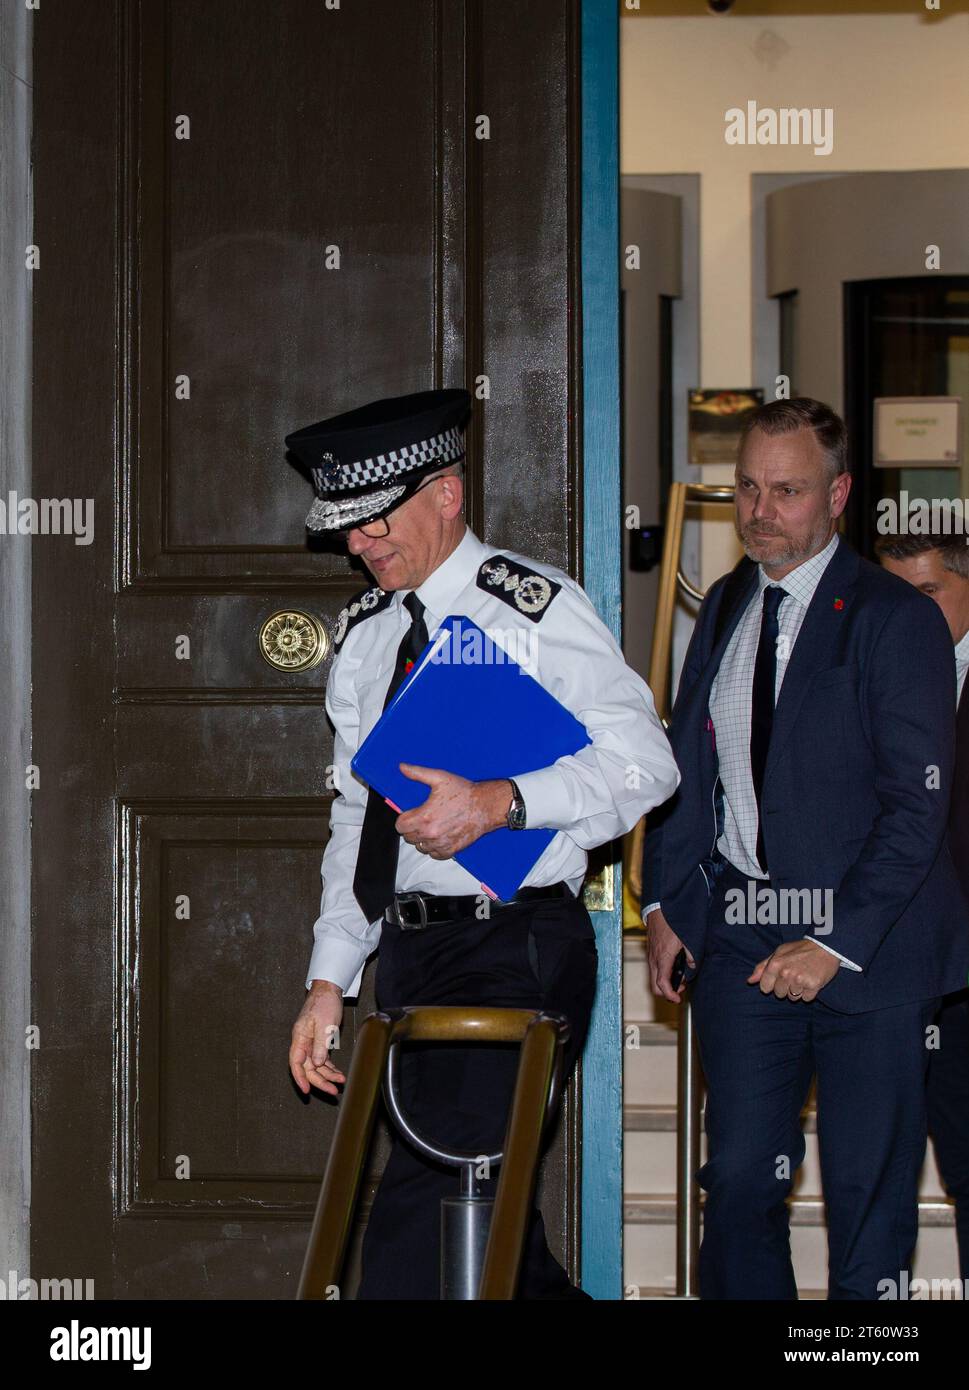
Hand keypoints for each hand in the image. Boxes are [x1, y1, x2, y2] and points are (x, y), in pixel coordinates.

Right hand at [289, 982, 345, 1095]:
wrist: (329, 989)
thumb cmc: (324, 1002)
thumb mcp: (324, 1024)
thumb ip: (320, 1044)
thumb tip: (317, 1064)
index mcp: (299, 1037)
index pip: (296, 1062)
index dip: (300, 1078)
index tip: (306, 1090)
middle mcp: (303, 1041)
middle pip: (308, 1067)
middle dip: (320, 1080)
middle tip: (333, 1091)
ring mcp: (311, 1042)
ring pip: (317, 1065)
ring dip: (327, 1075)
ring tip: (340, 1083)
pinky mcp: (319, 1041)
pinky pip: (322, 1059)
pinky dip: (330, 1067)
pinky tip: (337, 1074)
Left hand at [395, 765, 511, 857]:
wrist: (485, 806)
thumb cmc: (464, 792)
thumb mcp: (439, 778)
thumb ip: (418, 773)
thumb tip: (402, 767)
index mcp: (424, 817)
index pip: (400, 826)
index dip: (404, 819)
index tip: (411, 814)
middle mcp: (430, 833)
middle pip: (408, 837)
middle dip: (412, 828)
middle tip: (422, 818)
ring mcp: (440, 844)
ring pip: (420, 847)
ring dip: (422, 839)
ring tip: (432, 826)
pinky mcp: (451, 850)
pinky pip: (433, 854)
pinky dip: (434, 848)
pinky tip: (440, 836)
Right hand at [646, 907, 695, 1004]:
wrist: (658, 909)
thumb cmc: (672, 922)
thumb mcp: (687, 938)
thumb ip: (691, 954)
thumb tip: (692, 966)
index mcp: (662, 958)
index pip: (662, 984)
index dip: (670, 995)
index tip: (678, 999)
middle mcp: (653, 960)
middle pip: (655, 986)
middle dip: (668, 992)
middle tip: (682, 987)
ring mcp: (651, 956)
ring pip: (654, 978)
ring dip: (666, 982)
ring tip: (681, 976)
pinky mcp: (651, 953)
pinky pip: (655, 969)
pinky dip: (663, 974)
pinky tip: (674, 966)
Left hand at [748, 939, 839, 1001]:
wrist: (825, 947)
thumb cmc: (800, 949)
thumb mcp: (779, 952)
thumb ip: (762, 967)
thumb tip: (750, 981)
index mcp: (775, 964)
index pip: (765, 988)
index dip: (771, 985)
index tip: (779, 978)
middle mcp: (786, 973)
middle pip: (779, 994)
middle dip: (785, 987)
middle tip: (795, 975)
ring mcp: (800, 980)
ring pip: (793, 998)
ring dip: (797, 991)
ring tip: (803, 977)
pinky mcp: (813, 986)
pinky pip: (806, 999)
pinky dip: (809, 993)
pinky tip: (811, 981)